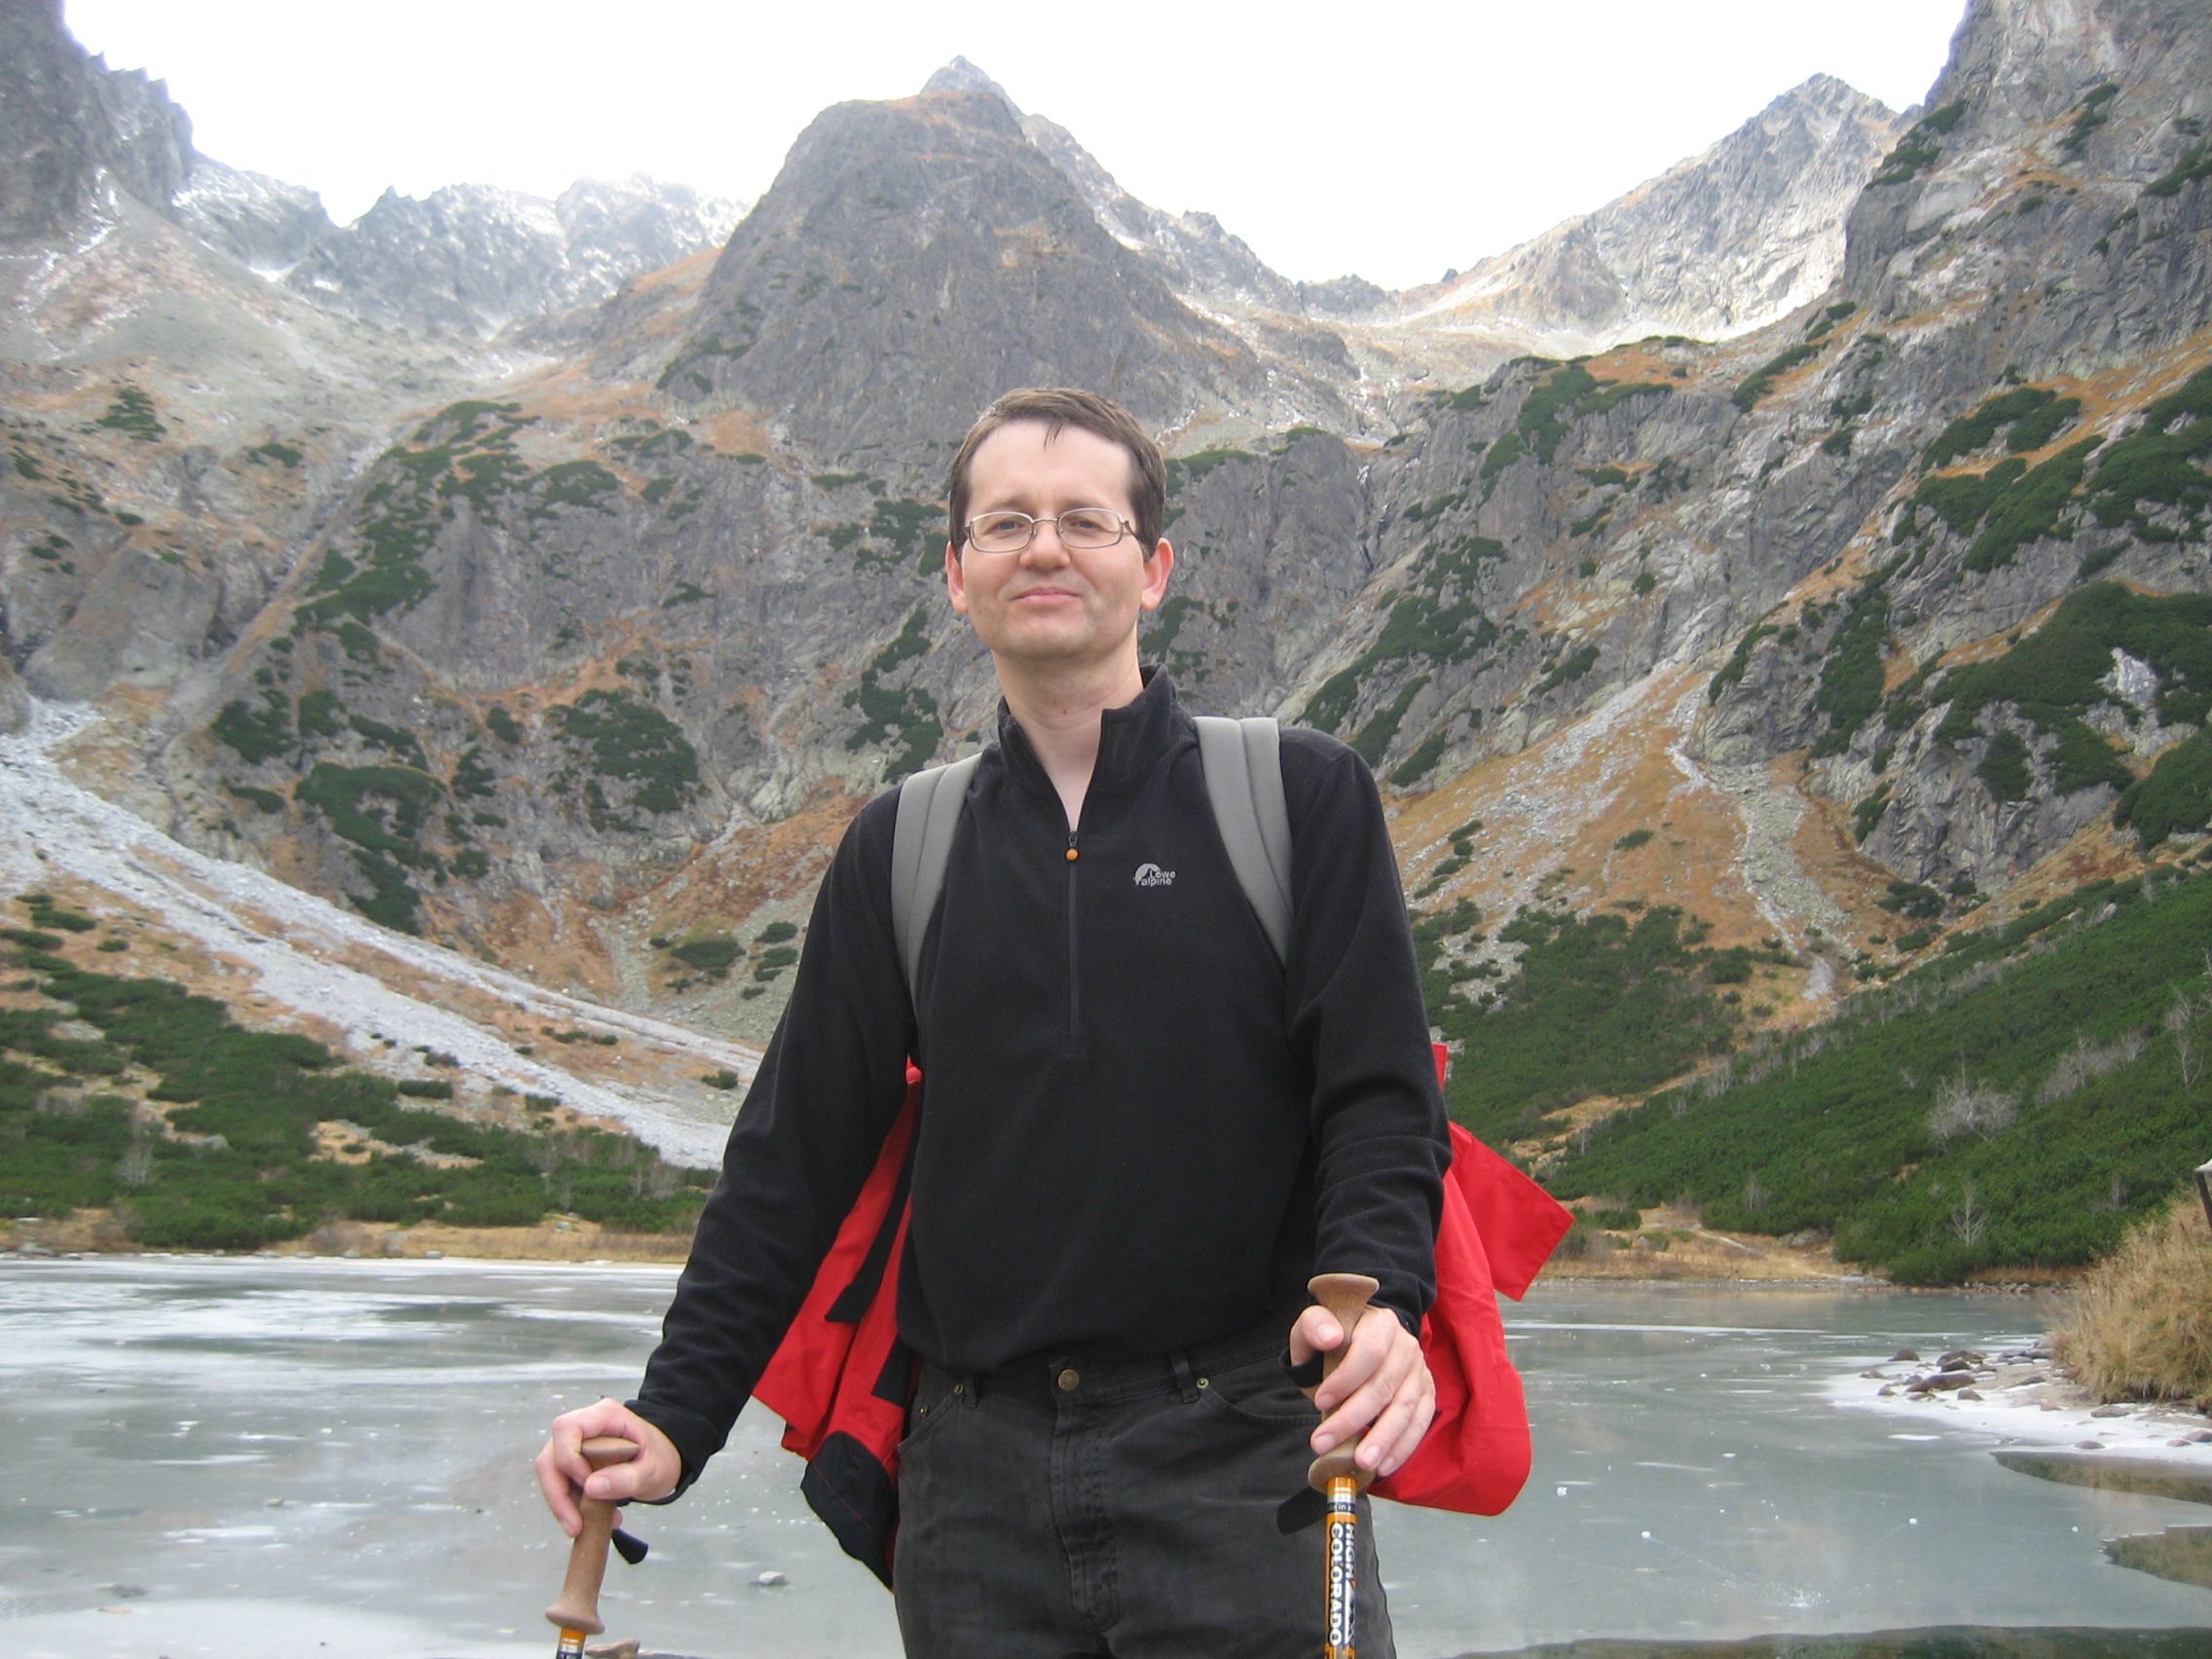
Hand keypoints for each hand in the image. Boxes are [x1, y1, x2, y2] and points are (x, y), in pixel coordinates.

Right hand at [533, 1397, 681, 1536]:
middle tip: (575, 1527)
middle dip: (557, 1494)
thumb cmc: (660, 1457)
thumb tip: (591, 1487)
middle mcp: (584, 1426)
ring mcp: (575, 1445)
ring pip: (550, 1473)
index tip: (590, 1487)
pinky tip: (590, 1520)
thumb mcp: (653, 1470)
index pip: (567, 1429)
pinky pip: (560, 1484)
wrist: (662, 1461)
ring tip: (585, 1527)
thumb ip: (627, 1478)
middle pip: (551, 1456)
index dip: (570, 1460)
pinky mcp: (573, 1464)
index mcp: (604, 1416)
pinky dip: (570, 1506)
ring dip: (562, 1504)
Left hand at [1289, 1302, 1434, 1478]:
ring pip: (1405, 1409)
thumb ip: (1314, 1327)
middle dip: (1353, 1419)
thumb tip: (1329, 1337)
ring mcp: (1419, 1372)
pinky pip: (1420, 1423)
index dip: (1346, 1379)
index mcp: (1380, 1323)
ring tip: (1361, 1462)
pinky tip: (1383, 1465)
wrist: (1357, 1343)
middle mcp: (1406, 1346)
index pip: (1370, 1350)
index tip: (1319, 1402)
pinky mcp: (1426, 1394)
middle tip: (1322, 1443)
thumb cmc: (1331, 1339)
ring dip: (1383, 1439)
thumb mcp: (1313, 1327)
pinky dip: (1403, 1447)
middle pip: (1384, 1386)